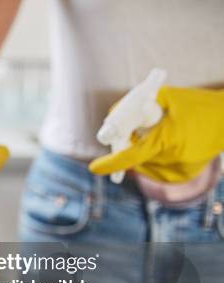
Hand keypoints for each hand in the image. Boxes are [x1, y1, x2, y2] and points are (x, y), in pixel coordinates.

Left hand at [89, 86, 223, 181]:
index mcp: (167, 140)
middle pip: (135, 157)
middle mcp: (171, 160)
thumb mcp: (168, 97)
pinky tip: (168, 141)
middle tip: (125, 133)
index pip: (132, 156)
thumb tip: (115, 114)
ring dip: (142, 150)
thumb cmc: (197, 105)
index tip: (94, 168)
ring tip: (161, 131)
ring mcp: (178, 171)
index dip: (111, 164)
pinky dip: (153, 156)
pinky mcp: (181, 176)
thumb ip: (140, 104)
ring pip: (144, 163)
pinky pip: (155, 167)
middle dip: (128, 146)